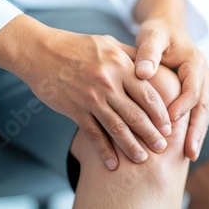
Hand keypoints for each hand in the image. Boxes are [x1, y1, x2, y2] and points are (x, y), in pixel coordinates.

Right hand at [0, 15, 171, 169]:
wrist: (40, 52)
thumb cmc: (77, 46)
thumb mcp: (108, 43)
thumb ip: (132, 56)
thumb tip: (153, 67)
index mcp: (121, 67)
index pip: (148, 95)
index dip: (161, 114)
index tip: (169, 128)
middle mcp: (108, 83)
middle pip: (136, 115)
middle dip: (151, 134)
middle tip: (162, 148)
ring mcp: (91, 98)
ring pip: (117, 128)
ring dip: (131, 146)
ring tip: (142, 159)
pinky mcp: (75, 110)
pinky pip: (93, 135)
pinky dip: (103, 151)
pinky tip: (112, 165)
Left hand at [134, 18, 208, 160]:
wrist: (168, 30)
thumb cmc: (157, 33)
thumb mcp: (152, 36)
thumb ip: (148, 53)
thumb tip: (142, 72)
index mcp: (196, 63)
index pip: (193, 89)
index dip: (183, 105)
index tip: (169, 119)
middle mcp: (203, 76)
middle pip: (203, 107)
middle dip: (197, 130)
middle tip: (190, 153)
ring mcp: (202, 87)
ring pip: (202, 114)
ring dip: (197, 135)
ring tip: (191, 156)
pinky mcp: (195, 94)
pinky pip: (195, 114)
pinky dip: (191, 131)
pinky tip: (184, 150)